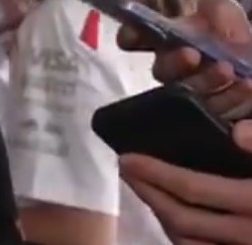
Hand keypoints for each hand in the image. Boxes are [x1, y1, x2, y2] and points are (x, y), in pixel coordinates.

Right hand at [118, 0, 251, 117]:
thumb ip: (219, 7)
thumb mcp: (229, 17)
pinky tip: (247, 85)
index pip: (138, 38)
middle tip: (192, 55)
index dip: (131, 36)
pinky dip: (232, 99)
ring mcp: (194, 95)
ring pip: (190, 94)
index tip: (131, 35)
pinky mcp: (215, 116)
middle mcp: (175, 69)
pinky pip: (217, 112)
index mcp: (170, 40)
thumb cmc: (236, 38)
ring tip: (229, 70)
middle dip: (174, 63)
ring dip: (207, 81)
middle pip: (163, 71)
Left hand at [120, 121, 251, 244]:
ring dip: (162, 216)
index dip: (155, 174)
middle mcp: (246, 233)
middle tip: (126, 170)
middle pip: (181, 220)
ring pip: (188, 241)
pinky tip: (175, 215)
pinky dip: (184, 235)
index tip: (127, 158)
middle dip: (148, 194)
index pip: (193, 190)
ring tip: (146, 190)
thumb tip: (238, 133)